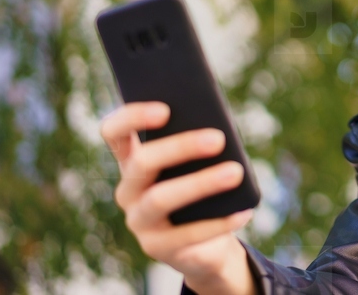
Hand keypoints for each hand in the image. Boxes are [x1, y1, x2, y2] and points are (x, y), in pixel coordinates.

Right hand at [100, 102, 255, 294]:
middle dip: (181, 147)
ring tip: (236, 172)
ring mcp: (138, 221)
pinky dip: (219, 222)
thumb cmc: (202, 189)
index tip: (165, 109)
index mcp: (132, 160)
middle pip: (142, 163)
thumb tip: (217, 129)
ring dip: (201, 183)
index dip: (132, 117)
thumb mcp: (198, 164)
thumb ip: (198, 141)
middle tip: (218, 138)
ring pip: (160, 198)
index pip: (114, 132)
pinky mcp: (156, 248)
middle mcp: (128, 190)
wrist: (205, 243)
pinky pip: (186, 235)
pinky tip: (244, 212)